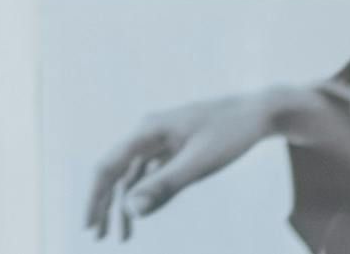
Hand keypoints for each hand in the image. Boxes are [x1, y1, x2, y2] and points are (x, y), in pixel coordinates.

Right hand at [86, 88, 319, 238]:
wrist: (260, 112)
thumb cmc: (232, 134)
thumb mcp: (199, 163)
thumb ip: (165, 186)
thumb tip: (132, 210)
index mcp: (146, 131)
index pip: (108, 167)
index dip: (95, 198)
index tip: (88, 226)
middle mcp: (146, 133)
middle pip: (115, 171)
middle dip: (105, 205)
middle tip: (99, 237)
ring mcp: (160, 139)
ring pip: (132, 174)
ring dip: (124, 203)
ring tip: (122, 236)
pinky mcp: (175, 146)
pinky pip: (149, 172)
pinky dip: (144, 193)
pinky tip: (143, 209)